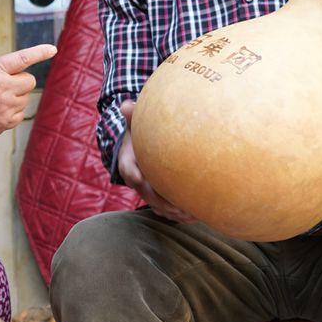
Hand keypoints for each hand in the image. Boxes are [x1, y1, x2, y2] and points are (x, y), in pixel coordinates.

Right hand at [0, 44, 56, 142]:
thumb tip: (18, 70)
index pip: (23, 59)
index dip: (40, 52)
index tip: (53, 50)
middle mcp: (2, 89)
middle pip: (29, 81)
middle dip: (20, 80)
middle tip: (3, 83)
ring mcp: (5, 108)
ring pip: (25, 98)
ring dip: (15, 95)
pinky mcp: (5, 124)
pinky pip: (19, 113)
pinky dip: (11, 110)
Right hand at [116, 99, 196, 224]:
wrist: (138, 146)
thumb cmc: (140, 131)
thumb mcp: (136, 123)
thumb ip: (133, 115)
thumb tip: (125, 105)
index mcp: (128, 162)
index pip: (129, 171)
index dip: (137, 177)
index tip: (146, 180)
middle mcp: (135, 179)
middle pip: (147, 195)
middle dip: (163, 203)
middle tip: (182, 207)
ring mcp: (145, 190)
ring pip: (157, 206)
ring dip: (174, 213)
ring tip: (193, 215)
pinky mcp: (155, 196)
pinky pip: (165, 208)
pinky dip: (177, 214)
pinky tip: (195, 215)